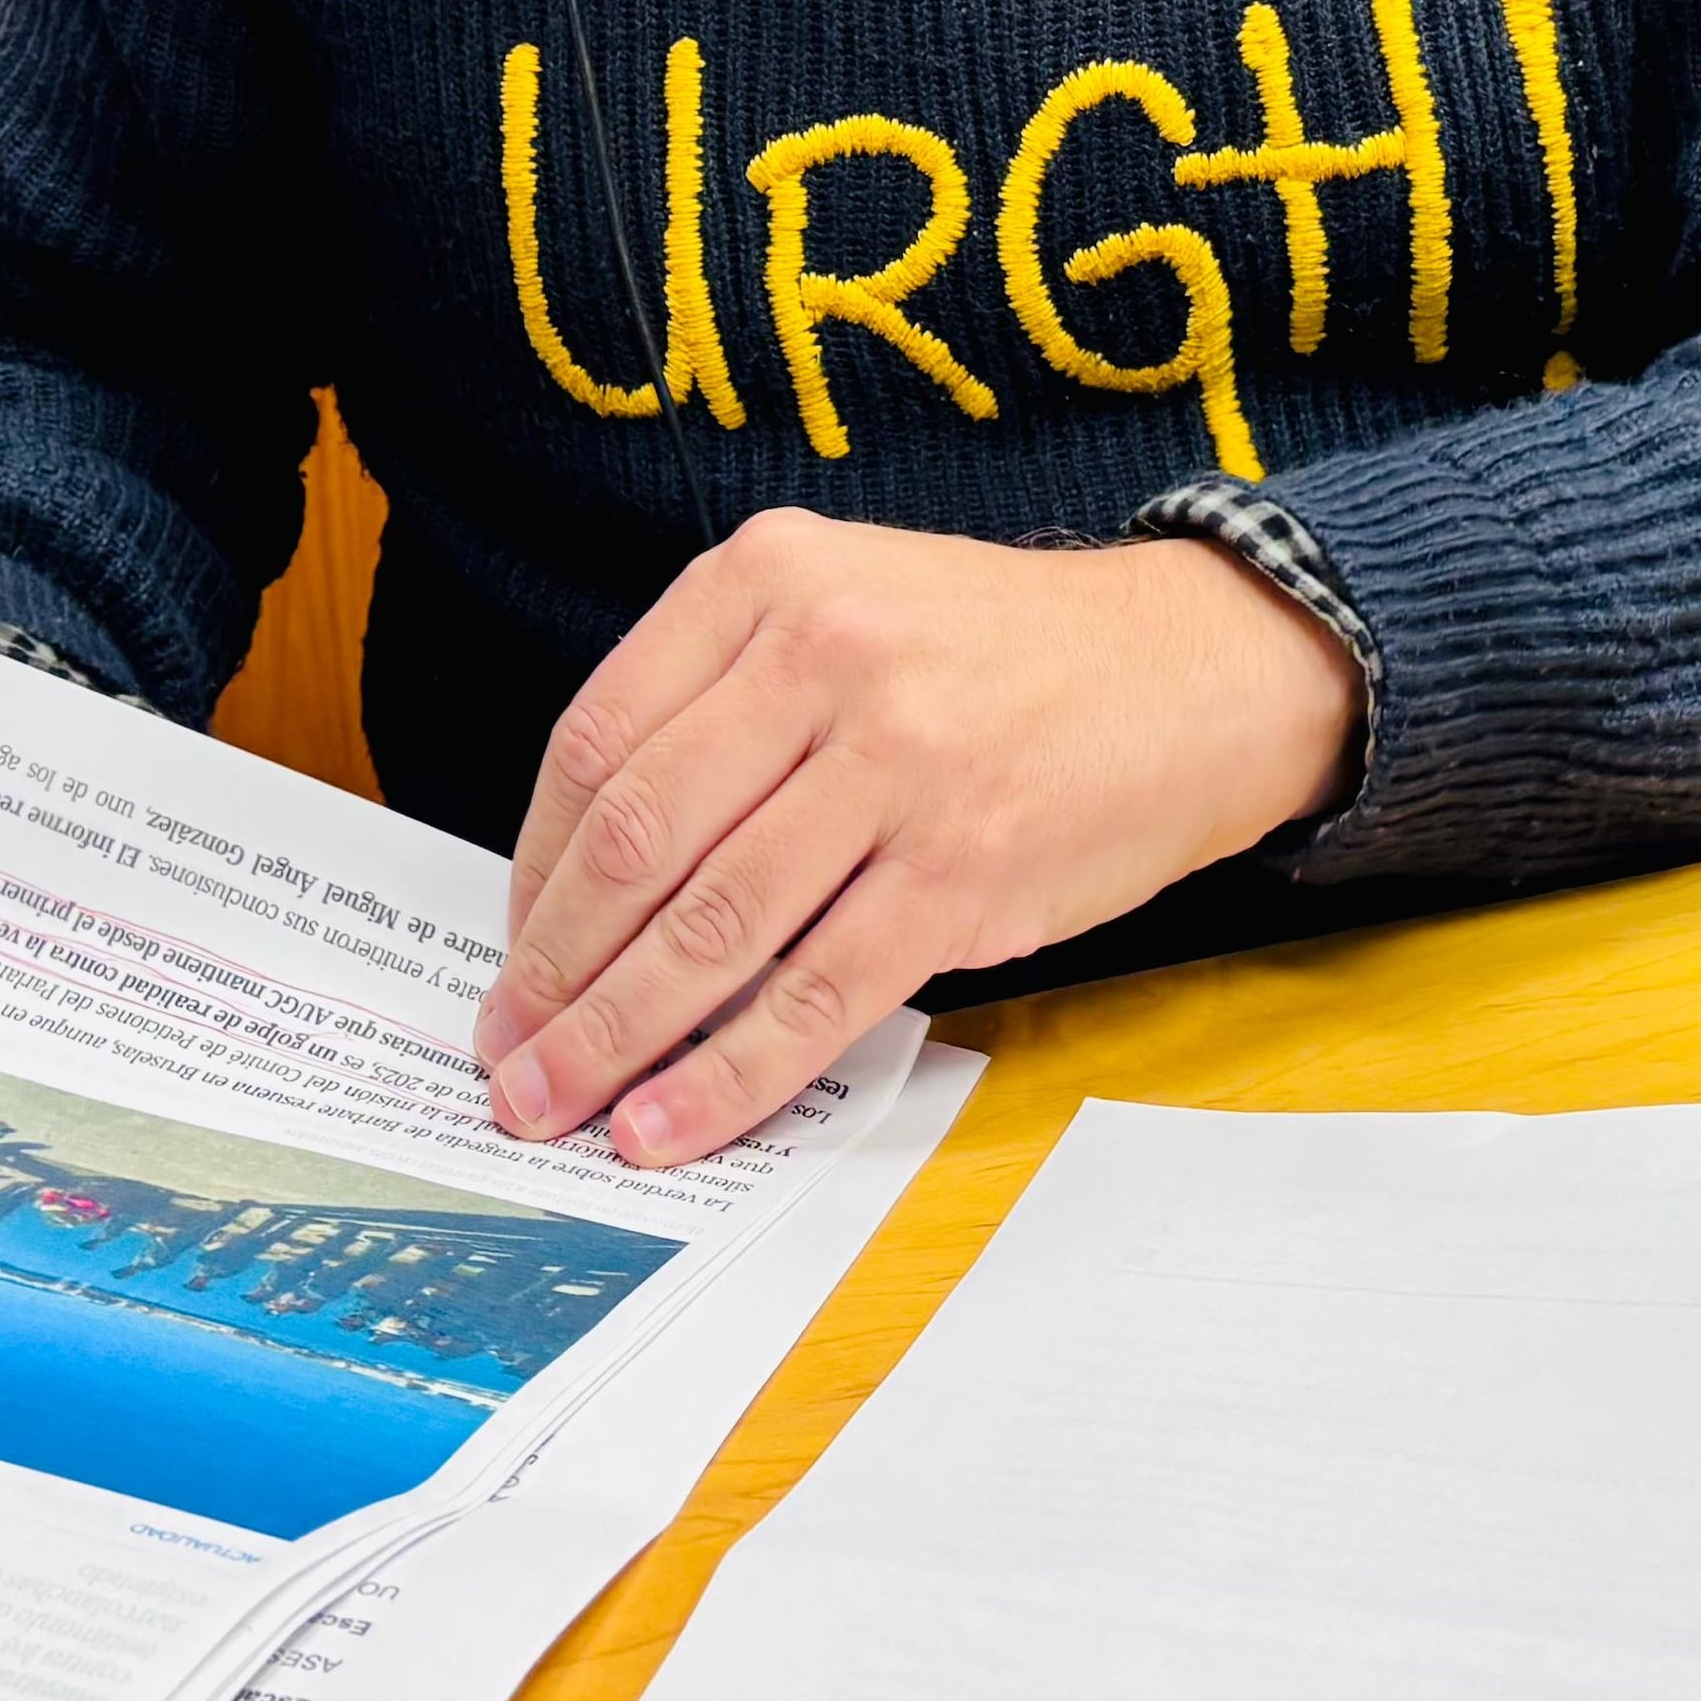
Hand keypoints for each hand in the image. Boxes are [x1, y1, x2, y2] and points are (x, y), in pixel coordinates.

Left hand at [476, 514, 1360, 1166]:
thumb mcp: (846, 601)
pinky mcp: (964, 871)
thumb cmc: (1000, 655)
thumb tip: (588, 884)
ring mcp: (900, 764)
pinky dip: (725, 1075)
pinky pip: (814, 996)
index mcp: (768, 577)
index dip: (533, 868)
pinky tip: (670, 1123)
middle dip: (550, 970)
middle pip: (636, 841)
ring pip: (710, 928)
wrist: (1195, 666)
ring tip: (554, 1102)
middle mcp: (824, 655)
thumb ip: (724, 701)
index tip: (508, 951)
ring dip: (611, 1038)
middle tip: (505, 1053)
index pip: (598, 741)